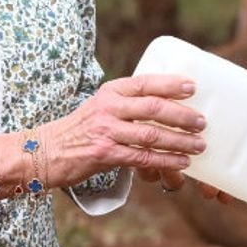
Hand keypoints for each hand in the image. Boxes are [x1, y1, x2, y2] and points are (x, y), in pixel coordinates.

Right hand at [41, 74, 205, 189]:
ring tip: (199, 145)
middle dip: (182, 115)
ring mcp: (106, 132)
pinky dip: (165, 161)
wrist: (44, 152)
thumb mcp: (102, 106)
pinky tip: (181, 163)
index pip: (145, 83)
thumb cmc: (81, 129)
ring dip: (179, 141)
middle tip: (202, 122)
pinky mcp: (105, 155)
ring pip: (151, 135)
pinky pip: (142, 158)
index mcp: (110, 92)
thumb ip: (129, 103)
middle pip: (153, 108)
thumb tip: (170, 103)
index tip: (193, 87)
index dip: (171, 84)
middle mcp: (108, 108)